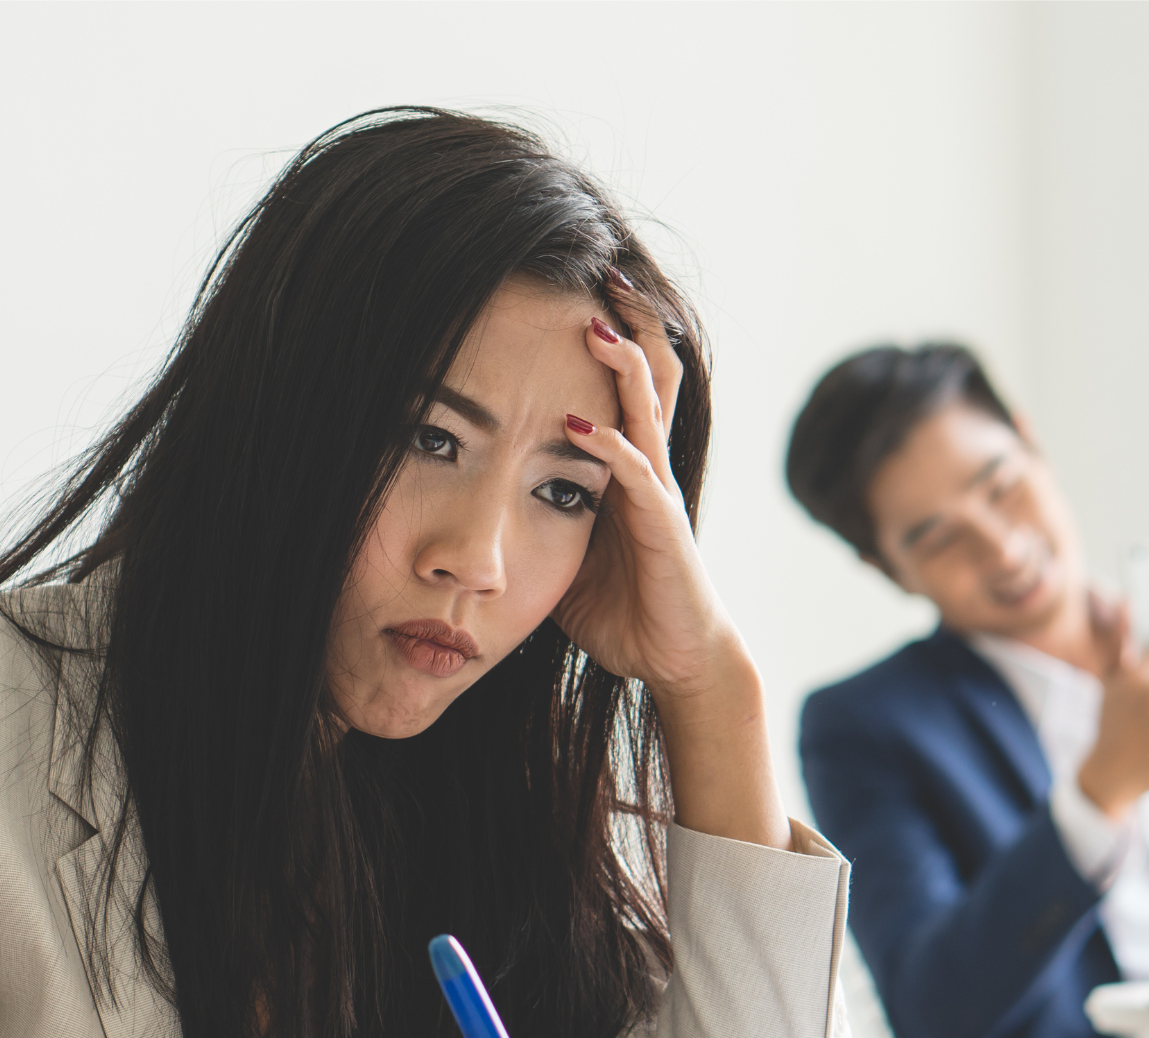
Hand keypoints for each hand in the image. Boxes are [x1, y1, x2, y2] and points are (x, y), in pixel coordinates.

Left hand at [548, 289, 739, 703]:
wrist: (676, 656)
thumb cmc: (622, 608)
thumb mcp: (561, 555)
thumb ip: (531, 521)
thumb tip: (472, 506)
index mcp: (628, 468)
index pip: (622, 385)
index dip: (609, 336)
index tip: (578, 286)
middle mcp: (649, 468)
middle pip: (648, 376)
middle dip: (628, 324)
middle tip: (606, 270)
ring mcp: (659, 493)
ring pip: (648, 410)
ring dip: (621, 367)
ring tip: (595, 324)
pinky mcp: (663, 526)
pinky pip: (636, 475)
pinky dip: (606, 445)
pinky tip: (576, 423)